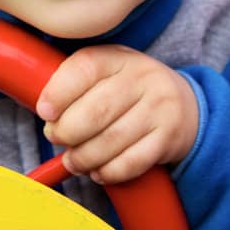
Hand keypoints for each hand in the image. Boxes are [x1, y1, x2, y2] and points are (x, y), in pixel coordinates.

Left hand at [35, 45, 198, 185]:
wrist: (185, 106)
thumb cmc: (130, 91)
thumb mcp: (108, 72)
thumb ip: (77, 83)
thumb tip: (44, 111)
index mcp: (120, 57)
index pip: (85, 68)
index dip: (59, 92)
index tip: (44, 112)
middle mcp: (143, 78)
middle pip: (96, 110)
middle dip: (66, 132)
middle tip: (56, 139)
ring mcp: (160, 107)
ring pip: (111, 140)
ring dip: (83, 157)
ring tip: (73, 161)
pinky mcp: (169, 137)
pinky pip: (131, 162)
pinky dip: (108, 172)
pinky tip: (98, 171)